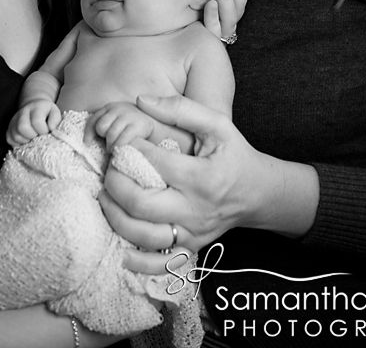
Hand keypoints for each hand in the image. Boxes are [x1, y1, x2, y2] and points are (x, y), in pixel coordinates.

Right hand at [6, 99, 61, 145]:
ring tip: (33, 138)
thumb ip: (55, 120)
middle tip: (38, 136)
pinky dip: (18, 143)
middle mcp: (23, 112)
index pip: (36, 121)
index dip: (43, 130)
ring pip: (16, 136)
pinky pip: (10, 140)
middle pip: (22, 127)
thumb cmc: (46, 113)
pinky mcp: (9, 128)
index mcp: (36, 107)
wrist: (34, 106)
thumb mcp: (55, 112)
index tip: (47, 131)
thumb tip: (50, 128)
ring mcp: (14, 120)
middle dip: (32, 136)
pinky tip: (26, 140)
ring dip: (26, 141)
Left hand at [89, 102, 154, 150]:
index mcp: (110, 108)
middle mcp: (119, 107)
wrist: (159, 126)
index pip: (93, 120)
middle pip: (101, 127)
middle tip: (111, 146)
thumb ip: (102, 130)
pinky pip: (123, 140)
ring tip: (117, 150)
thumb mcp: (114, 126)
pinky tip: (124, 150)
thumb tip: (86, 142)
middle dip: (104, 138)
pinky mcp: (140, 124)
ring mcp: (130, 114)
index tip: (87, 144)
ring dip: (112, 147)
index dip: (89, 134)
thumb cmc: (132, 131)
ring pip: (111, 135)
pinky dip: (121, 147)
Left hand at [99, 94, 318, 274]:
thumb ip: (180, 108)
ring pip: (143, 236)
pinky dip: (137, 261)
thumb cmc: (234, 155)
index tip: (121, 141)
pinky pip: (160, 265)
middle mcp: (195, 209)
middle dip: (116, 184)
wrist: (259, 193)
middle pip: (142, 204)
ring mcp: (192, 233)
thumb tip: (141, 100)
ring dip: (116, 217)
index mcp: (202, 176)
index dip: (131, 150)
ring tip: (106, 196)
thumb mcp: (217, 124)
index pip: (156, 163)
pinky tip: (122, 248)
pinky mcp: (190, 249)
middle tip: (109, 169)